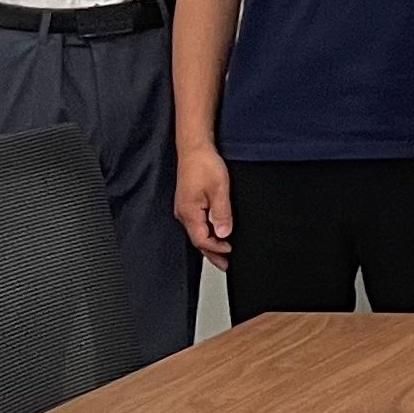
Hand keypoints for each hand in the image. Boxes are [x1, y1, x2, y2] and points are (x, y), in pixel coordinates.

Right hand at [174, 146, 234, 263]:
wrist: (195, 148)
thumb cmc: (204, 164)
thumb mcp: (219, 189)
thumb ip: (222, 213)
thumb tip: (224, 233)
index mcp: (189, 212)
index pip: (202, 240)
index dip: (217, 248)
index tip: (230, 251)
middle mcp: (183, 213)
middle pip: (197, 240)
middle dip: (212, 253)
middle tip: (225, 264)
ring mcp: (184, 208)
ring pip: (197, 232)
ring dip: (209, 244)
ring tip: (222, 253)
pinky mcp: (187, 203)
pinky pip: (196, 224)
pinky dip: (206, 232)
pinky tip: (214, 234)